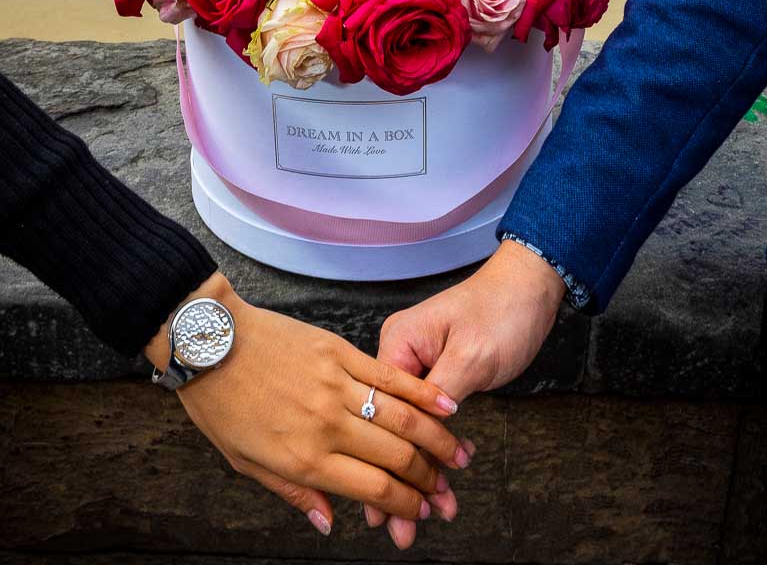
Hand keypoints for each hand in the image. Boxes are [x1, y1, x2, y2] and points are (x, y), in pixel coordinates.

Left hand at [145, 273, 464, 535]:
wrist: (210, 342)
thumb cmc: (222, 403)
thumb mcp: (247, 464)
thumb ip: (294, 493)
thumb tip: (328, 522)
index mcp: (305, 458)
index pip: (372, 490)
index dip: (405, 506)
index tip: (421, 512)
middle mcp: (327, 425)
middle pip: (395, 457)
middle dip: (428, 478)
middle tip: (445, 489)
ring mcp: (335, 385)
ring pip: (401, 417)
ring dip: (436, 439)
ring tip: (458, 455)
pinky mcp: (338, 351)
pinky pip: (387, 375)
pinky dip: (421, 391)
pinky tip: (445, 404)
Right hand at [363, 241, 564, 547]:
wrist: (530, 288)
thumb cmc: (502, 310)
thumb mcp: (471, 354)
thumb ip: (441, 394)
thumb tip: (417, 437)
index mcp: (396, 343)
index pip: (381, 411)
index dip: (386, 462)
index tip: (386, 508)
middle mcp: (399, 355)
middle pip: (391, 427)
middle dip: (399, 480)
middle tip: (402, 528)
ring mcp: (417, 368)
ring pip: (409, 430)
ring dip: (420, 473)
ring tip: (428, 516)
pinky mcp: (436, 379)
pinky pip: (428, 422)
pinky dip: (435, 453)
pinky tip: (442, 485)